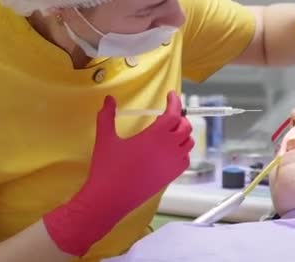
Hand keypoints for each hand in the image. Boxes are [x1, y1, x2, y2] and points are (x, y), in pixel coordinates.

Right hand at [43, 91, 192, 255]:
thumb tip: (108, 99)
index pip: (174, 114)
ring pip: (188, 144)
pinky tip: (171, 150)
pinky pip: (185, 160)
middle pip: (185, 127)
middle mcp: (169, 149)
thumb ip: (107, 115)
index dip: (175, 102)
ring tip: (171, 131)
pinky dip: (183, 151)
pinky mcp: (171, 177)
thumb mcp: (105, 138)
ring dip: (183, 134)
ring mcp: (172, 164)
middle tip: (168, 114)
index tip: (171, 95)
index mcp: (155, 136)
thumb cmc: (107, 168)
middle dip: (180, 118)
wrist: (110, 198)